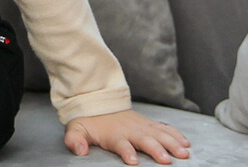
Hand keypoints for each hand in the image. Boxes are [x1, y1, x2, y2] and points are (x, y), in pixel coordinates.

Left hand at [65, 109, 190, 163]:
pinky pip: (164, 128)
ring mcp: (141, 126)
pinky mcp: (148, 124)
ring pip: (158, 134)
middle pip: (144, 140)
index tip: (133, 160)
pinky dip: (176, 134)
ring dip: (171, 143)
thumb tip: (79, 150)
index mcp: (114, 134)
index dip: (126, 151)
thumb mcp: (77, 129)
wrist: (98, 101)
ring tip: (183, 153)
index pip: (120, 143)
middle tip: (166, 160)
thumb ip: (75, 139)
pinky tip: (186, 143)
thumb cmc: (90, 121)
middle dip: (155, 149)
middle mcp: (130, 130)